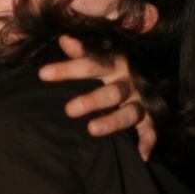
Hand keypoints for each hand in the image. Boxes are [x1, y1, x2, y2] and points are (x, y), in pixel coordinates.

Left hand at [39, 35, 156, 160]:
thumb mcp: (99, 56)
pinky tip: (141, 154)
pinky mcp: (150, 117)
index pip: (90, 64)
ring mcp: (140, 100)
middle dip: (92, 100)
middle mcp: (129, 82)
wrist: (149, 72)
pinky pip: (151, 129)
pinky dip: (148, 141)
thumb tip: (64, 38)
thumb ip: (82, 51)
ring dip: (113, 121)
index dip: (67, 69)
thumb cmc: (112, 67)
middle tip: (69, 110)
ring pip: (130, 112)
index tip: (43, 74)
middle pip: (112, 91)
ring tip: (92, 130)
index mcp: (114, 64)